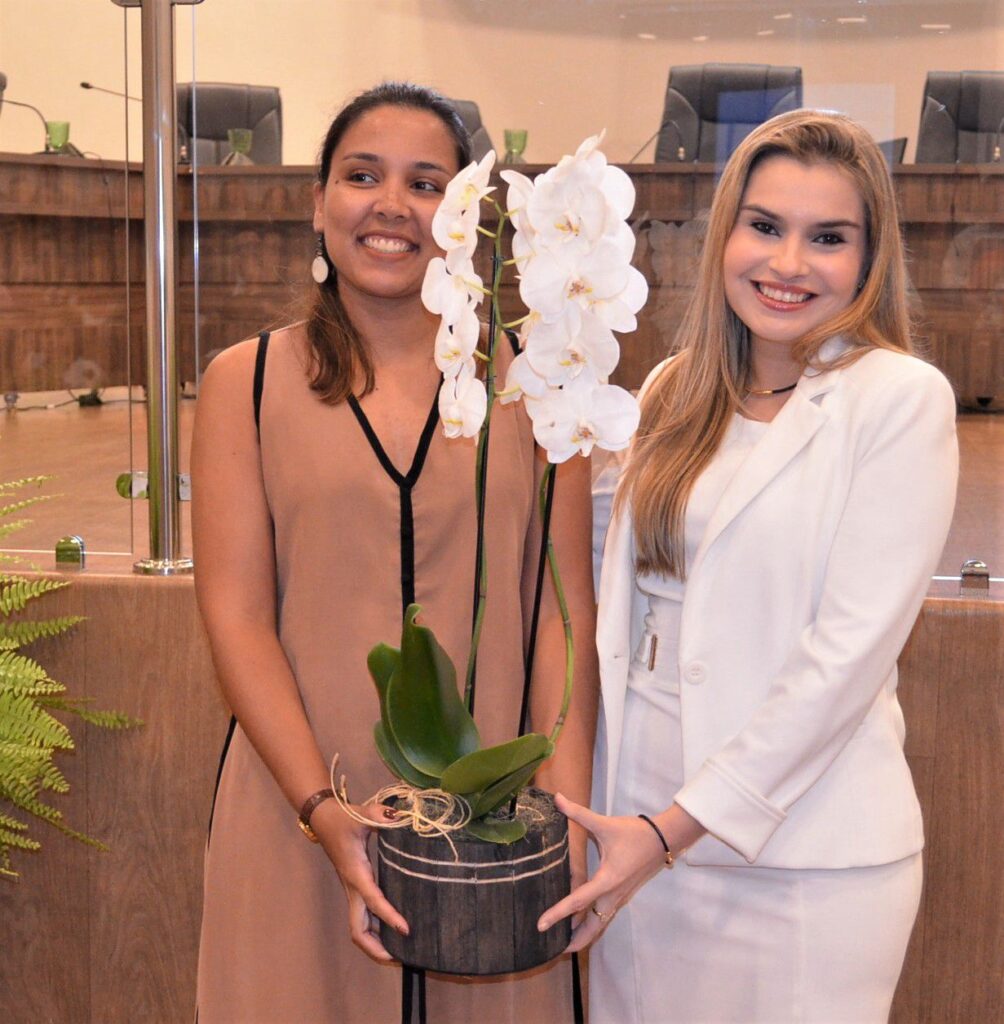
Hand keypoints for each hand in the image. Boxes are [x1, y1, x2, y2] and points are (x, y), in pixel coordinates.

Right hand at [310, 798, 408, 961]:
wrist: (324, 819)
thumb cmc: (343, 819)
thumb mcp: (361, 814)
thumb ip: (380, 816)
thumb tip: (398, 818)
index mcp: (356, 874)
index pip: (373, 902)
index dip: (389, 917)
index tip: (406, 930)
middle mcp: (353, 888)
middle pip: (358, 930)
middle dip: (375, 948)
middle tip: (399, 956)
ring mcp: (352, 890)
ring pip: (359, 927)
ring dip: (374, 942)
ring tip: (398, 951)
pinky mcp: (355, 887)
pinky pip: (363, 916)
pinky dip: (374, 928)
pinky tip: (390, 930)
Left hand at [537, 793, 672, 952]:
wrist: (664, 839)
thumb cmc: (635, 832)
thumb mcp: (604, 824)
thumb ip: (578, 813)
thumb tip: (557, 798)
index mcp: (607, 880)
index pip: (577, 902)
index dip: (557, 914)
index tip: (541, 926)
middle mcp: (613, 895)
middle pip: (592, 927)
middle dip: (573, 940)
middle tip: (552, 948)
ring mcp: (620, 897)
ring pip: (600, 924)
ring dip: (583, 934)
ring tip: (564, 941)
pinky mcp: (624, 895)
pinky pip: (606, 916)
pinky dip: (593, 924)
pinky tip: (582, 921)